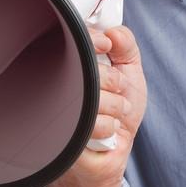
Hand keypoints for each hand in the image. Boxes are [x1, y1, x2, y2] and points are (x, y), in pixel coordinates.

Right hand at [71, 24, 148, 186]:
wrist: (107, 155)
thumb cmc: (115, 113)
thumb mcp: (129, 72)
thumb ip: (126, 46)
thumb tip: (114, 32)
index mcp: (72, 63)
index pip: (75, 38)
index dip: (94, 38)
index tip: (106, 45)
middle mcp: (57, 81)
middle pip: (89, 67)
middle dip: (115, 81)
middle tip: (116, 92)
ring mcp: (56, 107)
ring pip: (94, 95)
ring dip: (114, 108)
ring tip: (110, 115)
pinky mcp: (60, 131)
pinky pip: (92, 122)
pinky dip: (107, 128)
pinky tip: (103, 132)